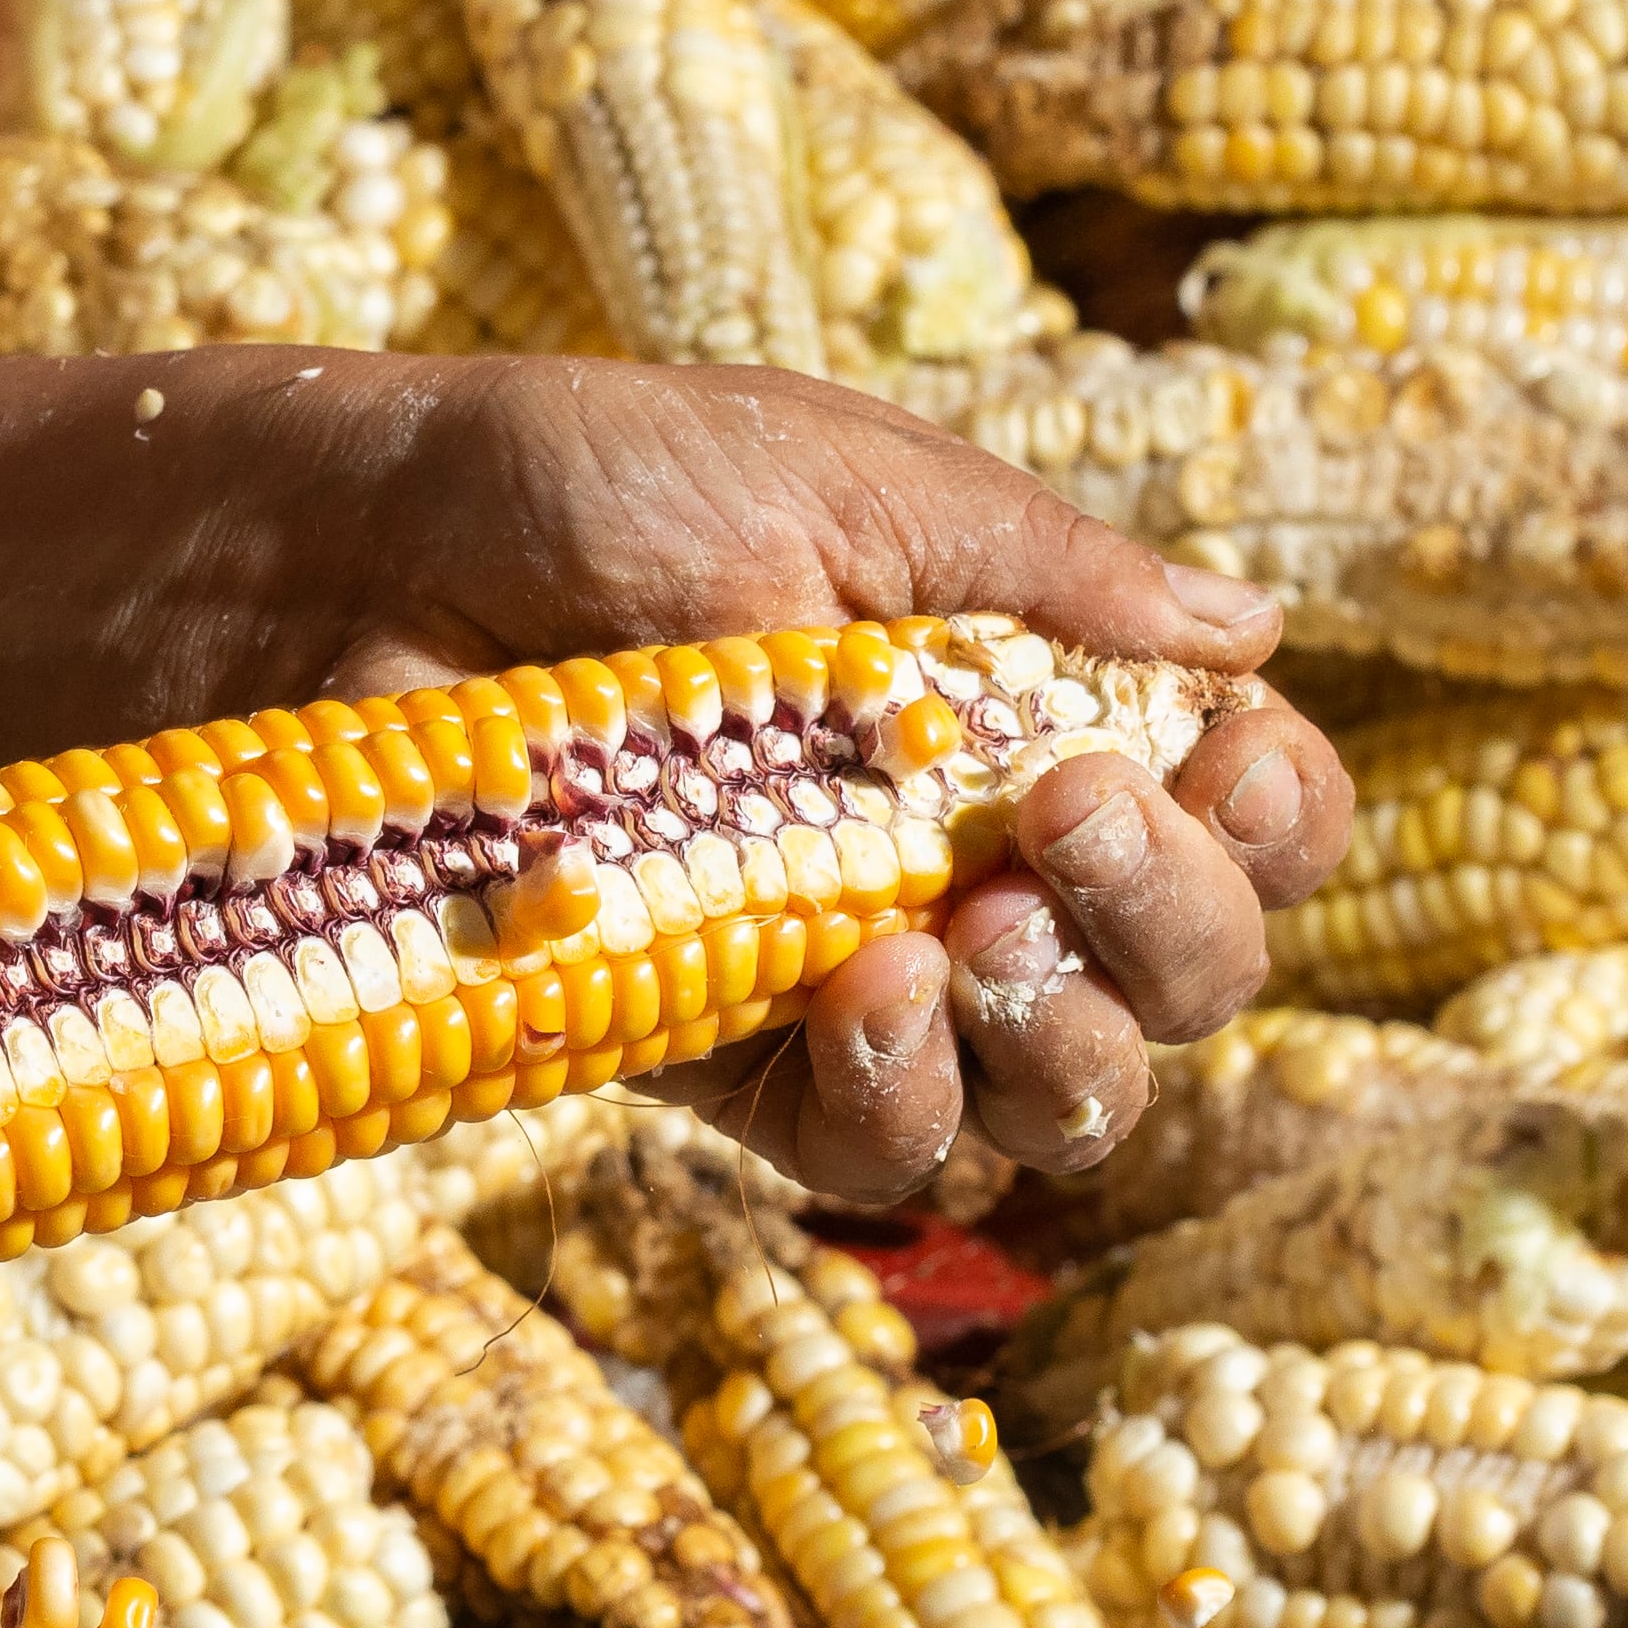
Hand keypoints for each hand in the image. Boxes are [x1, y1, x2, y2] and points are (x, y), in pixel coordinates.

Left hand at [230, 351, 1355, 1198]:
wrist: (351, 566)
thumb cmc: (584, 484)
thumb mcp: (835, 475)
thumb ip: (1040, 572)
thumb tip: (1253, 630)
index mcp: (1037, 712)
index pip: (1240, 817)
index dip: (1276, 819)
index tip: (1225, 759)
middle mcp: (978, 863)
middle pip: (1187, 982)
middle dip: (1174, 923)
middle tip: (1067, 822)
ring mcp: (858, 981)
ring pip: (1061, 1100)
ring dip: (1064, 1035)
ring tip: (966, 928)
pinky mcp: (723, 1070)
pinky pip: (873, 1152)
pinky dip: (903, 1095)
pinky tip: (862, 991)